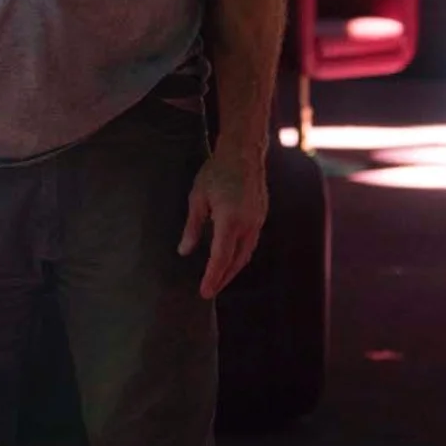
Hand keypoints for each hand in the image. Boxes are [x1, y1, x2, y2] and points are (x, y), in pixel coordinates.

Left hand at [178, 150, 267, 298]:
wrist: (243, 153)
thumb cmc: (216, 172)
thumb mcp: (197, 198)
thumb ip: (192, 227)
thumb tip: (184, 251)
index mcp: (229, 220)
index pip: (220, 257)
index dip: (212, 277)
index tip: (205, 292)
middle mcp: (247, 224)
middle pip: (236, 261)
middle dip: (223, 278)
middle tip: (210, 291)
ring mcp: (257, 221)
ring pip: (246, 254)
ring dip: (233, 269)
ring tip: (219, 279)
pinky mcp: (261, 216)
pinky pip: (251, 242)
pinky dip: (240, 255)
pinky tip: (231, 258)